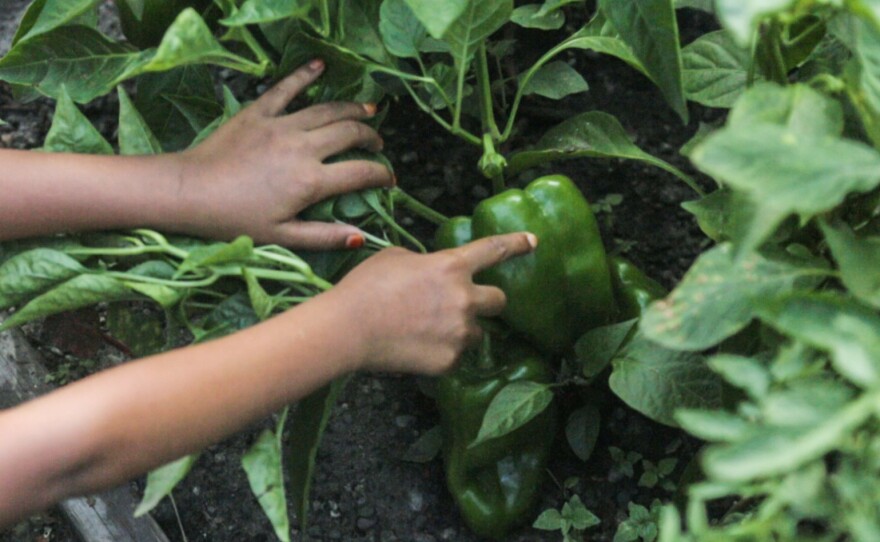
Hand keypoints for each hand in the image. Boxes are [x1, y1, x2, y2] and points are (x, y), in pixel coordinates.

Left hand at [173, 59, 392, 248]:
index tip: (389, 179)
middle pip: (350, 133)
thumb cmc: (234, 219)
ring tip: (367, 110)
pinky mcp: (259, 111)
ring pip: (328, 110)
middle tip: (377, 144)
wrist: (189, 191)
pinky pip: (287, 88)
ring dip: (352, 108)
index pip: (361, 173)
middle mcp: (303, 148)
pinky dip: (305, 75)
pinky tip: (320, 66)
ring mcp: (281, 125)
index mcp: (311, 182)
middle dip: (371, 137)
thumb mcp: (282, 237)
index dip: (381, 174)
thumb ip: (325, 236)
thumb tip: (361, 236)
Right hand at [324, 232, 537, 374]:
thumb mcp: (395, 258)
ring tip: (426, 331)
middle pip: (499, 300)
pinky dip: (441, 353)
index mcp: (451, 266)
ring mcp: (459, 332)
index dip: (516, 244)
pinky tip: (416, 348)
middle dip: (485, 302)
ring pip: (476, 332)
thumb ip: (424, 263)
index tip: (533, 242)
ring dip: (461, 330)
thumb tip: (430, 272)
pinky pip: (455, 356)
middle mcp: (464, 298)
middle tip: (463, 306)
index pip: (493, 250)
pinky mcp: (449, 361)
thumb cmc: (365, 287)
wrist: (348, 329)